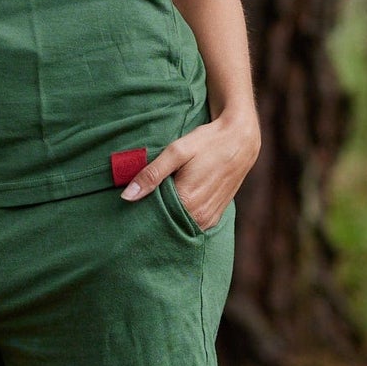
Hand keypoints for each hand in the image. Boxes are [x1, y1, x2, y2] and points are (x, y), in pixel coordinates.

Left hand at [120, 108, 260, 230]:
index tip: (126, 206)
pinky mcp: (215, 217)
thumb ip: (151, 174)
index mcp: (188, 201)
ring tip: (154, 202)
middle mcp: (200, 216)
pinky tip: (172, 204)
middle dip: (151, 215)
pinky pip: (191, 223)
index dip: (139, 211)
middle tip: (137, 204)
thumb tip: (126, 196)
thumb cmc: (207, 142)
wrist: (240, 141)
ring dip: (166, 216)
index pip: (154, 216)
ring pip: (179, 224)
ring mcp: (209, 219)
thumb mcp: (177, 152)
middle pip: (166, 222)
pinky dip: (180, 216)